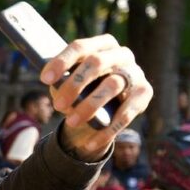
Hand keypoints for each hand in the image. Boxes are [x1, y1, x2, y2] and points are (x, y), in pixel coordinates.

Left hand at [40, 34, 151, 160]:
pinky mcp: (144, 93)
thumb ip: (63, 82)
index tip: (44, 79)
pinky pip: (126, 113)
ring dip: (89, 106)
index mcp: (101, 45)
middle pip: (96, 62)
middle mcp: (121, 54)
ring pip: (112, 85)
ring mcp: (135, 72)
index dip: (62, 62)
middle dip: (74, 85)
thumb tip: (56, 86)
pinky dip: (106, 131)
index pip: (80, 47)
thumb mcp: (69, 84)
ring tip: (71, 123)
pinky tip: (89, 144)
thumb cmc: (82, 91)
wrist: (105, 110)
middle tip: (57, 105)